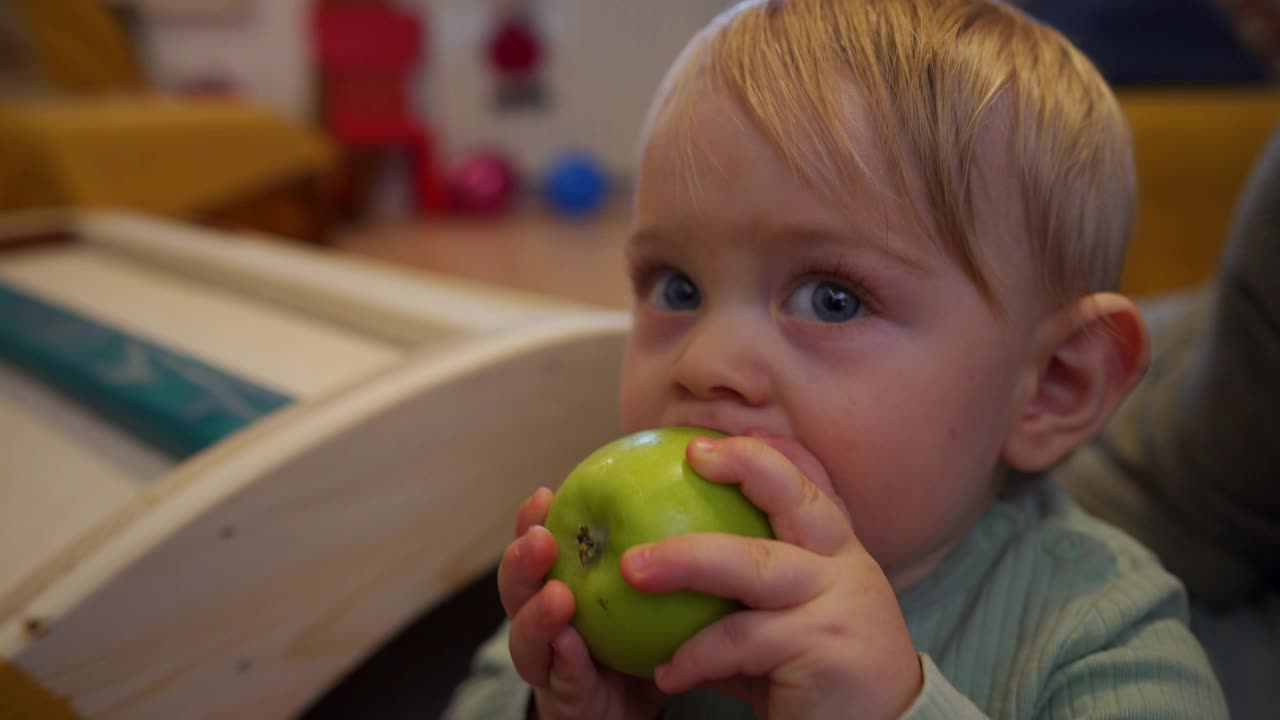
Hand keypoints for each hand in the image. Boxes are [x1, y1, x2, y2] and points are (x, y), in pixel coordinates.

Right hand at [498, 487, 667, 718]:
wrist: (642, 706)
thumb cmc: (644, 638)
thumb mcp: (652, 585)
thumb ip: (655, 541)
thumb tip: (683, 474)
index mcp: (560, 583)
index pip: (537, 546)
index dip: (532, 520)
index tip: (543, 494)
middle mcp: (543, 621)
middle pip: (516, 587)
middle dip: (521, 561)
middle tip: (541, 539)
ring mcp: (548, 662)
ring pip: (525, 637)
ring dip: (537, 615)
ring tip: (556, 597)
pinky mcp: (565, 699)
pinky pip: (561, 678)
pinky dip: (563, 660)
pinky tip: (571, 645)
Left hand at [618, 434, 922, 718]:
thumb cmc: (818, 677)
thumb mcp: (787, 624)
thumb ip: (747, 591)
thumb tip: (666, 557)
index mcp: (838, 553)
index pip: (812, 485)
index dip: (770, 453)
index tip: (719, 436)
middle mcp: (844, 567)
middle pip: (794, 499)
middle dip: (743, 467)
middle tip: (691, 456)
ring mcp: (836, 603)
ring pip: (753, 566)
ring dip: (686, 561)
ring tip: (632, 569)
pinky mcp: (822, 647)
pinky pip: (740, 641)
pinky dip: (694, 656)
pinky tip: (666, 672)